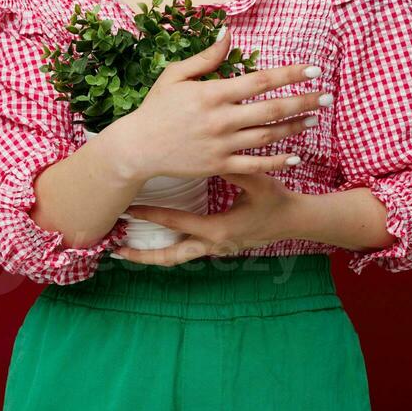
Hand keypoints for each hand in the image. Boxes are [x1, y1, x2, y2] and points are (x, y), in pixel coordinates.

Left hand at [111, 172, 301, 266]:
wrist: (295, 221)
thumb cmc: (277, 200)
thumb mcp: (257, 182)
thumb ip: (234, 168)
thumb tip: (211, 152)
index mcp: (218, 230)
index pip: (176, 222)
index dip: (150, 215)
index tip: (129, 210)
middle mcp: (213, 245)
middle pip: (170, 256)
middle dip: (142, 253)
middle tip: (116, 249)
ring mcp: (216, 250)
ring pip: (178, 258)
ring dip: (153, 254)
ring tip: (128, 250)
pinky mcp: (219, 249)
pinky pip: (188, 252)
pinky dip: (170, 249)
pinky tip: (158, 241)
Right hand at [120, 28, 328, 181]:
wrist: (137, 148)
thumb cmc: (156, 108)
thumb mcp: (175, 76)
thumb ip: (207, 58)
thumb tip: (229, 34)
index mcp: (212, 93)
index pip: (260, 81)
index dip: (289, 74)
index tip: (312, 70)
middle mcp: (221, 119)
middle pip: (272, 109)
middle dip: (303, 101)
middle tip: (327, 96)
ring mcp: (221, 145)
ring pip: (268, 136)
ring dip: (295, 127)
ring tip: (314, 119)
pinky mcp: (219, 166)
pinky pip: (255, 165)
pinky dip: (278, 161)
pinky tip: (297, 156)